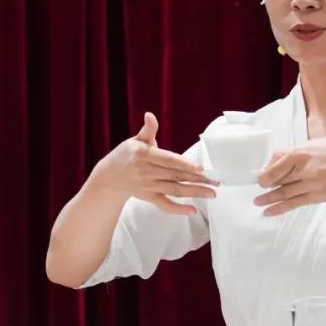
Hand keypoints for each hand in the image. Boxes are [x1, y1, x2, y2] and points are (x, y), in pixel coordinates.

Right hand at [90, 112, 216, 214]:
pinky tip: (192, 210)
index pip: (168, 160)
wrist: (109, 178)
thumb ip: (147, 130)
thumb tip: (150, 115)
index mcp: (144, 155)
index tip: (201, 168)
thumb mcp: (135, 140)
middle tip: (216, 181)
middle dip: (197, 179)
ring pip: (174, 190)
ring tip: (212, 193)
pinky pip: (165, 205)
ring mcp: (148, 187)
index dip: (185, 164)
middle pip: (176, 176)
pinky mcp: (148, 198)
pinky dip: (178, 209)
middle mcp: (146, 172)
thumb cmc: (125, 155)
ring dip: (194, 192)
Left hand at [254, 135, 325, 215]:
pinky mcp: (319, 195)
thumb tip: (271, 163)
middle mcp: (304, 170)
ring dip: (269, 200)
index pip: (276, 168)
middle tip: (256, 193)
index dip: (265, 176)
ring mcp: (312, 184)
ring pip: (285, 195)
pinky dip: (281, 208)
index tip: (260, 179)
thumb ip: (290, 153)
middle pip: (279, 182)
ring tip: (258, 203)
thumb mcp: (309, 143)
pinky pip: (296, 203)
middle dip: (266, 189)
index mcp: (300, 154)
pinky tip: (270, 212)